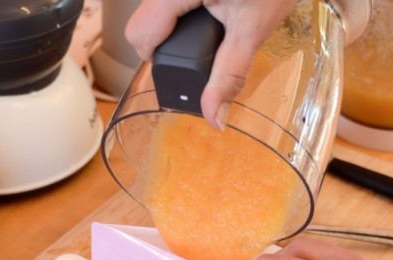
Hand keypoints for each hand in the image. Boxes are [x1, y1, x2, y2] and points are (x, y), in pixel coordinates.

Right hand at [125, 0, 295, 128]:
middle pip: (144, 21)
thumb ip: (229, 75)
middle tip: (205, 43)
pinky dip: (184, 9)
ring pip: (155, 7)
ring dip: (175, 23)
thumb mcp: (252, 29)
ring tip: (213, 22)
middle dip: (169, 41)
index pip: (139, 35)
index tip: (186, 65)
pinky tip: (213, 6)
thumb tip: (213, 116)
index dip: (159, 59)